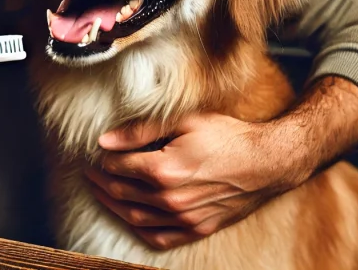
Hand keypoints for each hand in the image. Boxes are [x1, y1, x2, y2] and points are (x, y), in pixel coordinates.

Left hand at [85, 113, 305, 249]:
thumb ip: (141, 129)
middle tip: (90, 170)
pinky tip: (130, 216)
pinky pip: (158, 237)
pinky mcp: (197, 229)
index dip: (102, 159)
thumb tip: (105, 140)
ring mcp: (185, 218)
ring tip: (102, 190)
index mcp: (164, 170)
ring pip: (134, 217)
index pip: (118, 166)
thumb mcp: (185, 120)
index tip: (95, 151)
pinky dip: (138, 228)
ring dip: (112, 204)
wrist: (267, 163)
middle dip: (101, 181)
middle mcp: (171, 199)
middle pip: (122, 192)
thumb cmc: (228, 136)